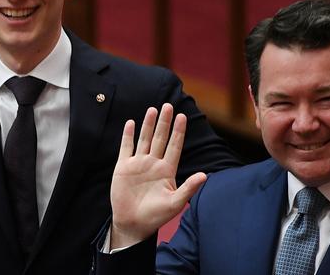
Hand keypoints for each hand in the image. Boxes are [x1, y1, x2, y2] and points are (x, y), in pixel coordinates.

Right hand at [110, 104, 206, 248]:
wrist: (133, 224)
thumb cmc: (156, 215)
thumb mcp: (175, 203)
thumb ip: (189, 188)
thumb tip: (205, 175)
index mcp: (167, 170)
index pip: (174, 146)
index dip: (178, 132)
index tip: (182, 117)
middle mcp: (153, 163)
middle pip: (160, 138)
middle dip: (164, 122)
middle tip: (168, 106)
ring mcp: (138, 164)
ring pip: (144, 139)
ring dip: (148, 125)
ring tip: (153, 109)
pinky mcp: (123, 167)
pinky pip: (126, 147)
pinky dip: (128, 135)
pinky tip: (130, 123)